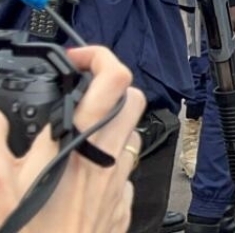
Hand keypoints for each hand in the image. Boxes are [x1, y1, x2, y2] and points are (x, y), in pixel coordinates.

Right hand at [0, 46, 145, 232]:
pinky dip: (105, 162)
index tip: (75, 59)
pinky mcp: (121, 206)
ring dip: (108, 124)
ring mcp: (118, 184)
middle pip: (133, 98)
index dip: (99, 56)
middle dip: (109, 86)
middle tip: (77, 93)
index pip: (113, 79)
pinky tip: (76, 175)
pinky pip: (122, 171)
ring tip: (72, 133)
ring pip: (129, 133)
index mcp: (77, 146)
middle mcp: (106, 160)